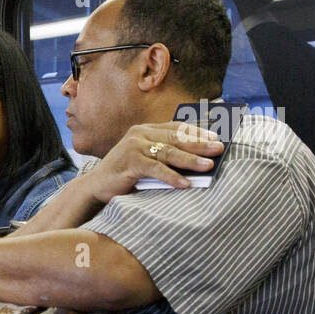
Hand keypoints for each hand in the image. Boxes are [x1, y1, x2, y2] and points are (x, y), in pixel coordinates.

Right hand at [88, 122, 224, 202]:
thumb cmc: (123, 175)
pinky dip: (171, 177)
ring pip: (168, 152)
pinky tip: (185, 183)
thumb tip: (197, 160)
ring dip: (190, 160)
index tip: (215, 137)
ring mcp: (133, 147)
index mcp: (144, 130)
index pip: (176, 127)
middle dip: (199, 144)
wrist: (95, 187)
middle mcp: (139, 134)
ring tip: (208, 166)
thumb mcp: (145, 159)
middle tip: (219, 148)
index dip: (196, 132)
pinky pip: (155, 169)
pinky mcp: (129, 162)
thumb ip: (163, 155)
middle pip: (175, 138)